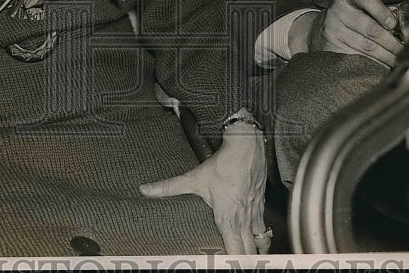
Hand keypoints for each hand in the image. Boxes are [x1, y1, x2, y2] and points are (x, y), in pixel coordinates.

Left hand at [139, 118, 268, 253]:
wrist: (246, 147)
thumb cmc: (222, 165)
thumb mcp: (194, 178)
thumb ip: (169, 187)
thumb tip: (145, 190)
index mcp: (228, 219)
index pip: (236, 251)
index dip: (233, 262)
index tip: (225, 264)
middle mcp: (244, 219)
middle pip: (251, 251)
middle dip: (245, 260)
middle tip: (238, 264)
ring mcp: (255, 212)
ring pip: (262, 241)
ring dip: (256, 250)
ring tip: (250, 257)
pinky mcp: (261, 203)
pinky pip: (264, 226)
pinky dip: (262, 236)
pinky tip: (257, 237)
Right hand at [307, 0, 401, 66]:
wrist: (315, 31)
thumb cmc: (346, 18)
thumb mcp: (355, 6)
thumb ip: (376, 11)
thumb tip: (401, 28)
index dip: (381, 11)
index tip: (393, 24)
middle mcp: (337, 11)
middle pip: (371, 28)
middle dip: (391, 42)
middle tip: (404, 50)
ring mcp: (332, 30)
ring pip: (366, 46)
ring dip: (386, 56)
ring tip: (398, 60)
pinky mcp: (331, 48)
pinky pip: (357, 58)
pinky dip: (373, 63)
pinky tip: (383, 65)